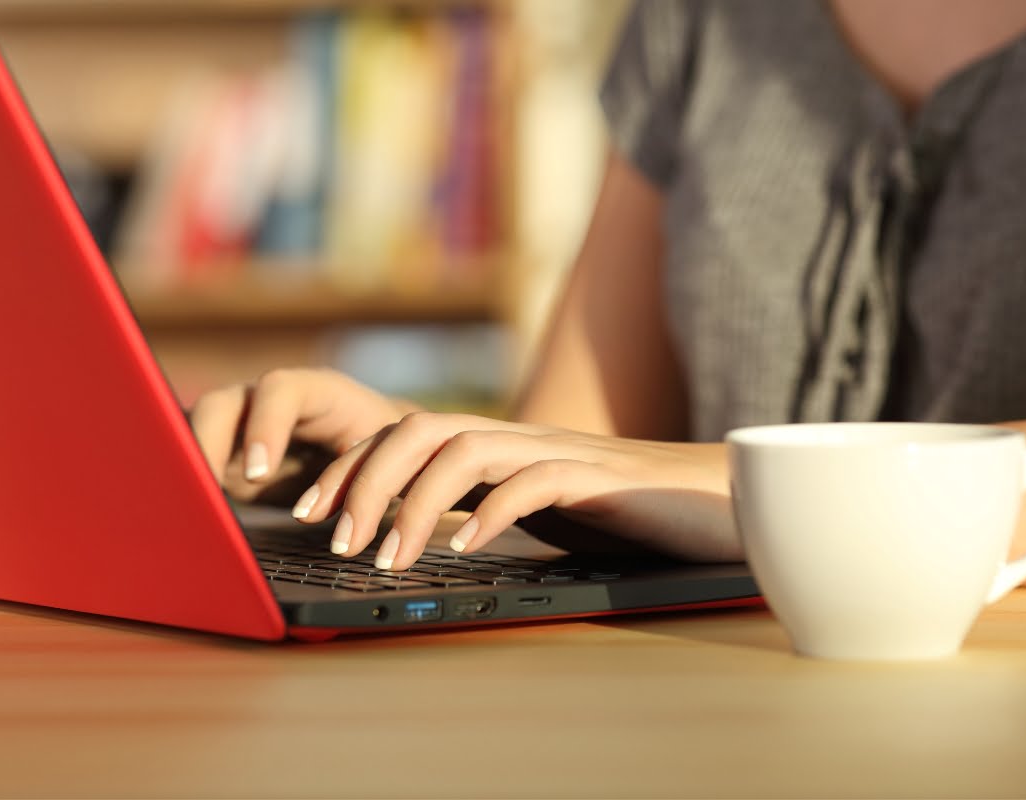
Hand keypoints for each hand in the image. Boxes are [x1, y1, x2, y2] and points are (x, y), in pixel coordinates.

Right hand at [188, 368, 417, 505]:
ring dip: (188, 464)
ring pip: (198, 430)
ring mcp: (238, 426)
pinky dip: (187, 483)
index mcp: (315, 393)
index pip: (282, 391)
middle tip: (204, 489)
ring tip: (186, 504)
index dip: (266, 425)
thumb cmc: (380, 458)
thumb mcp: (375, 463)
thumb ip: (355, 472)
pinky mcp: (222, 454)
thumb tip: (337, 485)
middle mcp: (267, 402)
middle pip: (222, 406)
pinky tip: (183, 511)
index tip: (260, 471)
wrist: (368, 463)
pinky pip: (194, 460)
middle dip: (207, 443)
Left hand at [290, 411, 742, 570]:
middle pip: (420, 429)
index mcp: (499, 444)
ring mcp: (558, 452)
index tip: (310, 514)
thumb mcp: (538, 512)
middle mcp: (520, 437)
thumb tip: (426, 533)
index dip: (352, 469)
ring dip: (414, 503)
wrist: (715, 501)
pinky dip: (490, 513)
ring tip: (386, 557)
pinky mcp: (599, 480)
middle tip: (335, 540)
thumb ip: (487, 507)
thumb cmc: (625, 514)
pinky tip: (465, 548)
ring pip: (463, 448)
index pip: (405, 435)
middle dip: (365, 481)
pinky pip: (533, 481)